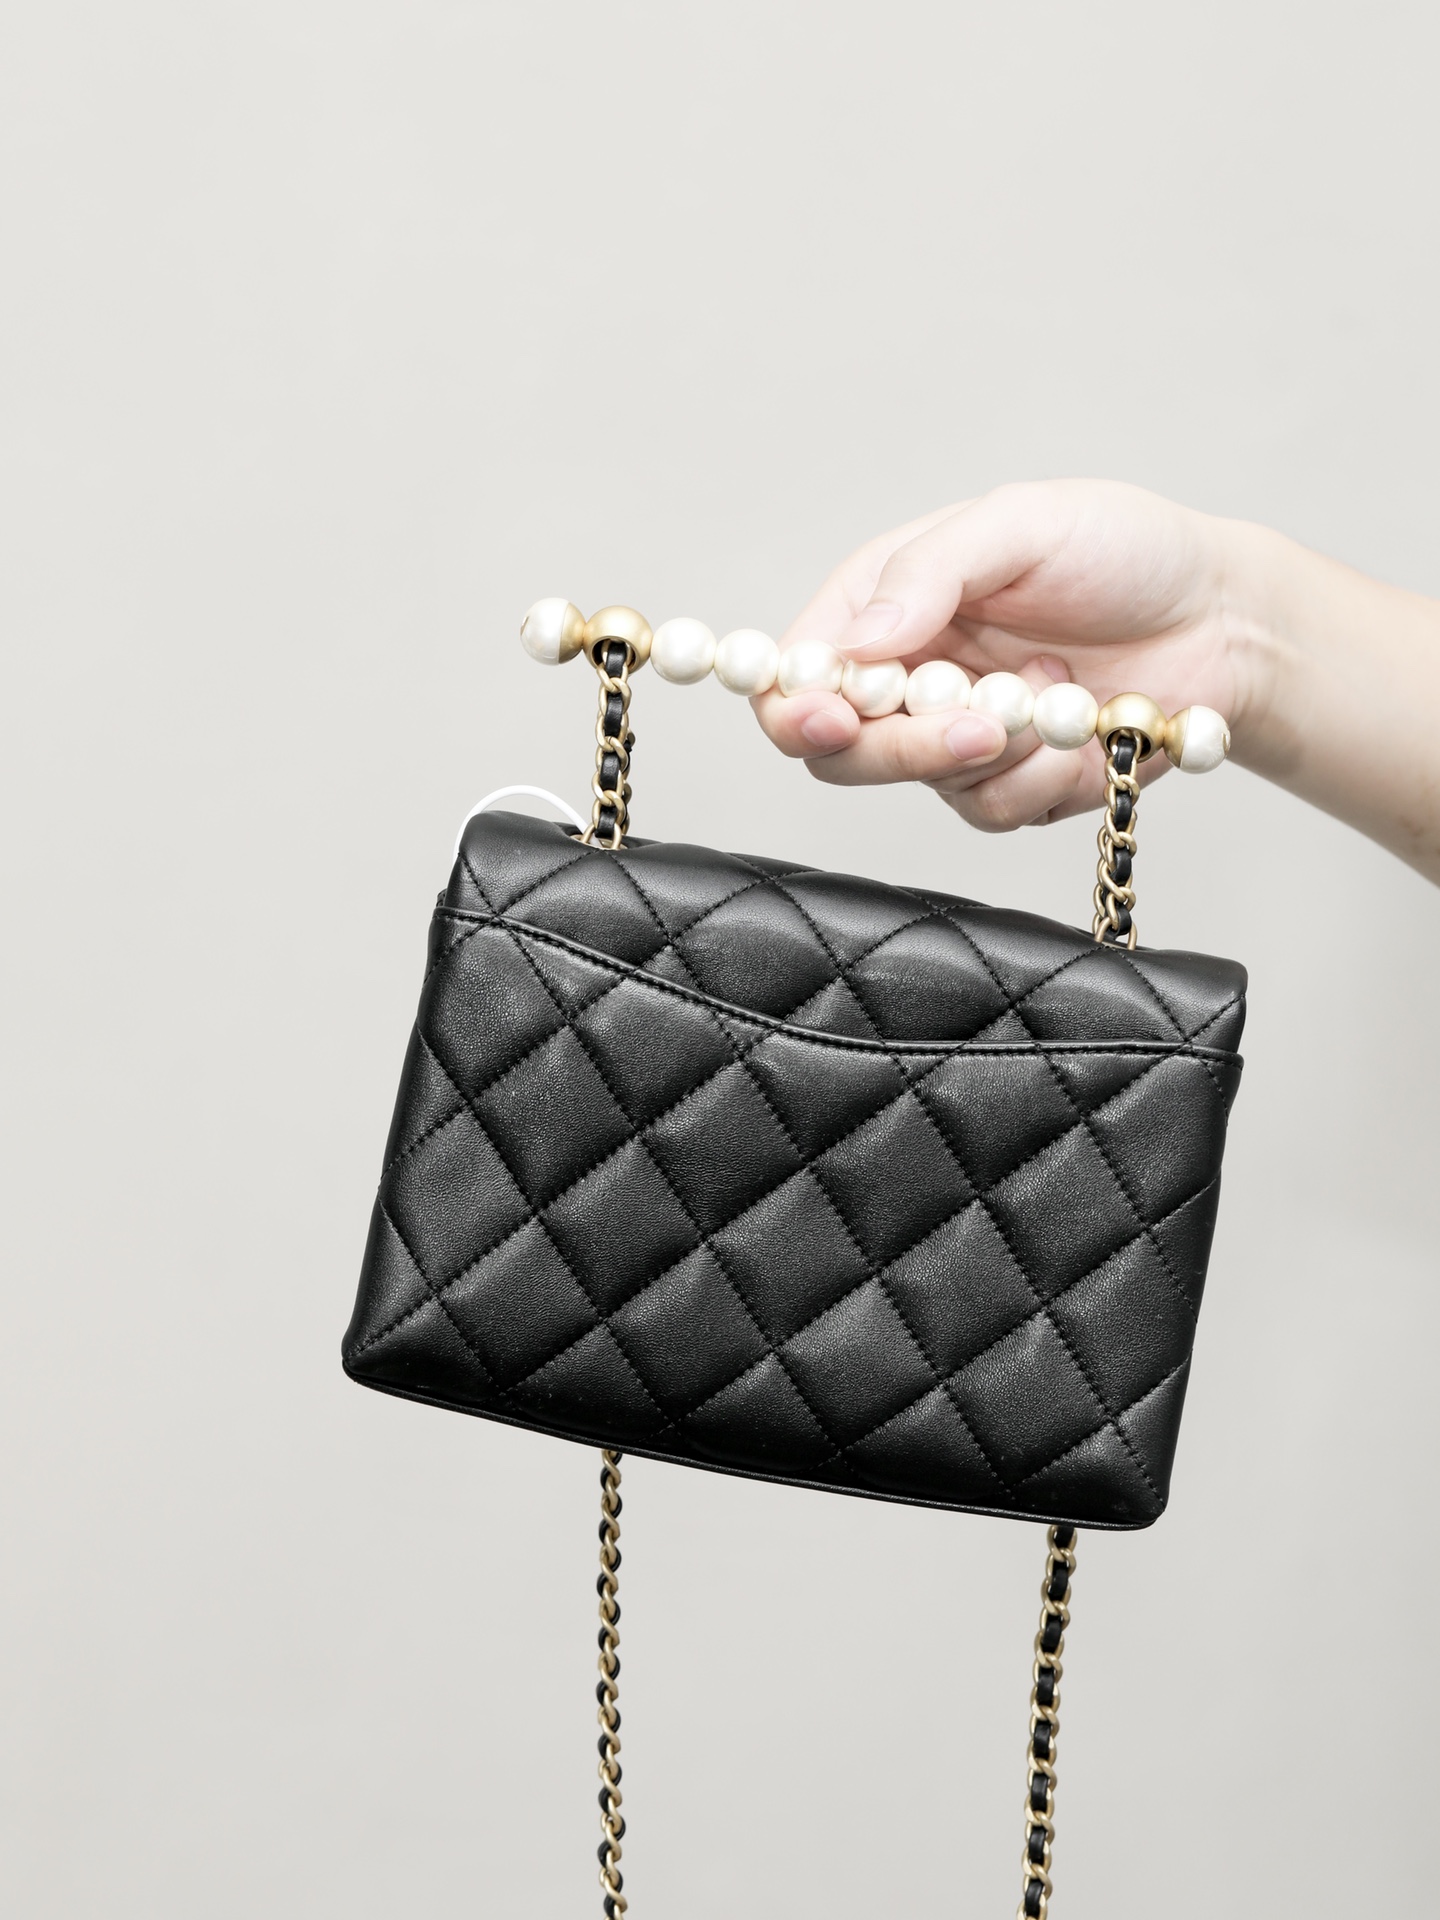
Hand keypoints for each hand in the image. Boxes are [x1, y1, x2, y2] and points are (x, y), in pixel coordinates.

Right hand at [752, 480, 1253, 829]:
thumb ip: (928, 572)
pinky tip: (1085, 724)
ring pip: (926, 787)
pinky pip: (996, 811)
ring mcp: (957, 738)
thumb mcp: (1022, 523)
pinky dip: (1044, 775)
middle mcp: (908, 677)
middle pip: (842, 752)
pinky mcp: (1013, 786)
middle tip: (980, 724)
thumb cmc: (1124, 548)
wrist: (1225, 617)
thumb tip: (856, 640)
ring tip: (1060, 695)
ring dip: (998, 753)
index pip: (797, 674)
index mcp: (885, 604)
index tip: (831, 718)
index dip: (795, 706)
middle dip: (906, 747)